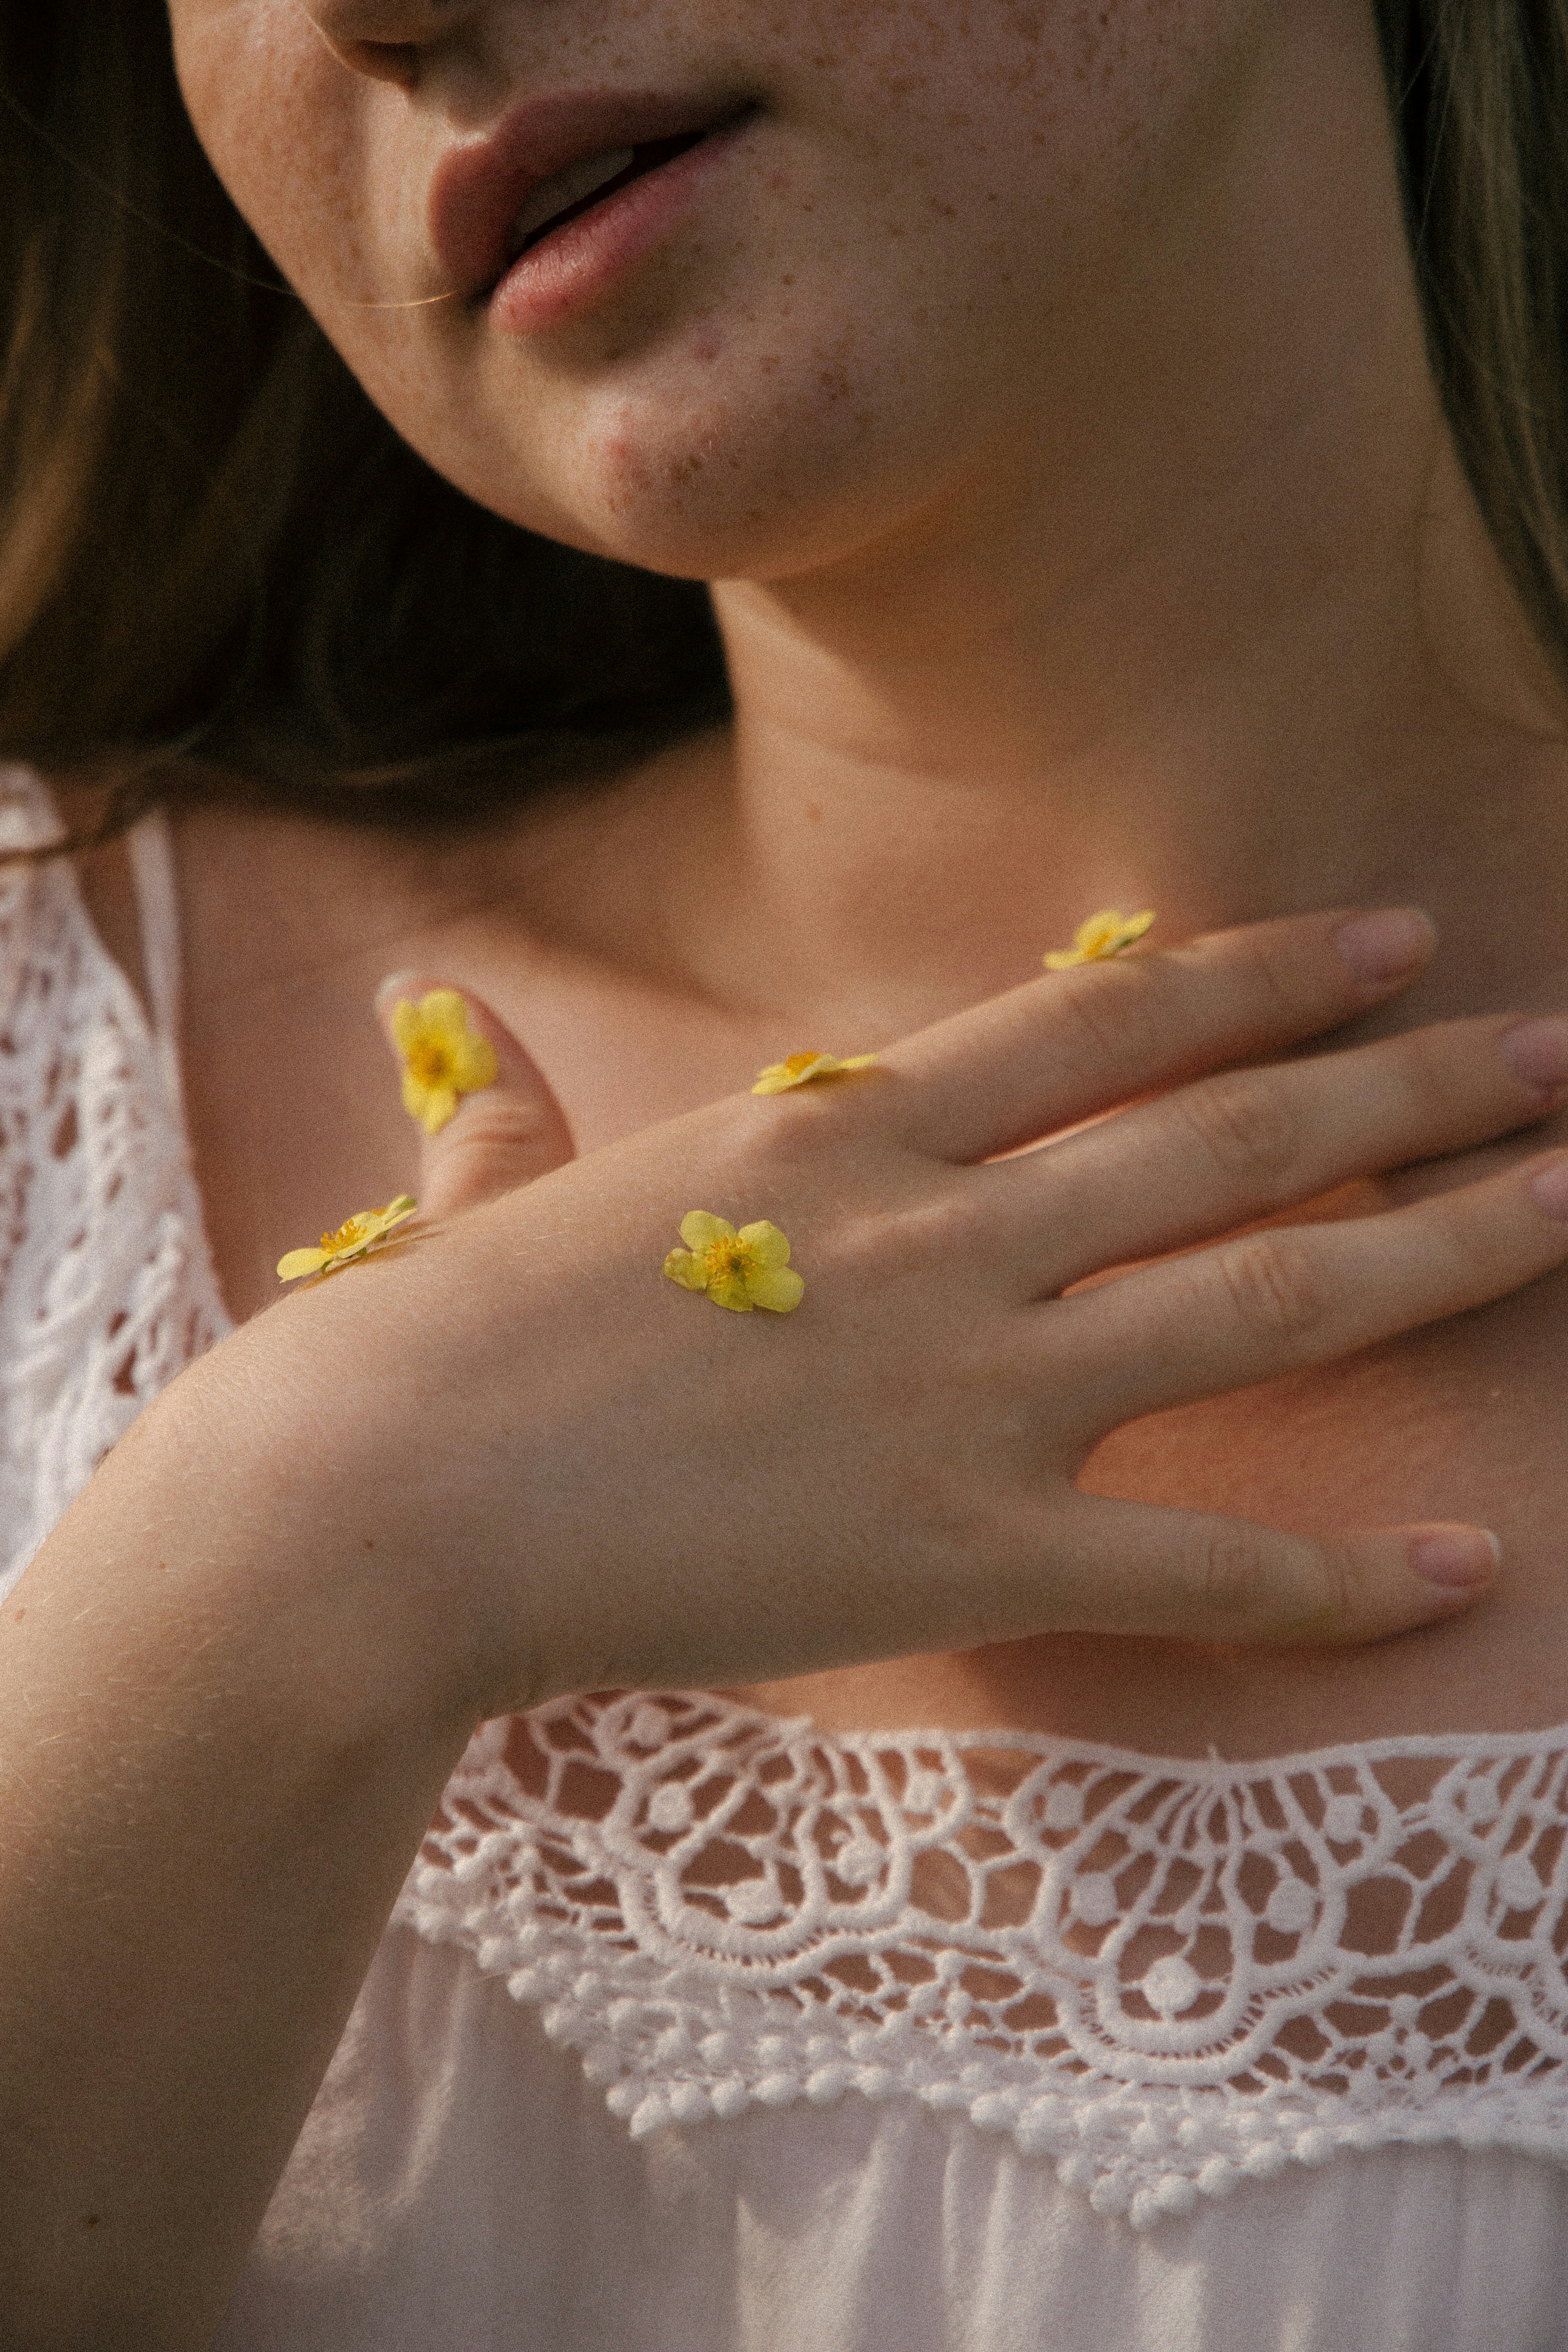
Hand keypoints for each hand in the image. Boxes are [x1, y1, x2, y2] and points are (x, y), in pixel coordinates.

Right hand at [239, 904, 1567, 1715]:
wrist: (381, 1506)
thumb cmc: (422, 1357)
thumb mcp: (486, 1205)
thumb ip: (504, 1116)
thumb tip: (433, 1017)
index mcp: (838, 1136)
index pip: (1103, 1022)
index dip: (1260, 975)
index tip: (1386, 946)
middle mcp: (941, 1237)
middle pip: (1226, 1136)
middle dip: (1410, 1088)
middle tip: (1553, 1055)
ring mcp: (970, 1390)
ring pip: (1264, 1299)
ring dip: (1438, 1248)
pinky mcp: (969, 1554)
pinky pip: (1207, 1564)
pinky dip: (1348, 1571)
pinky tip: (1475, 1560)